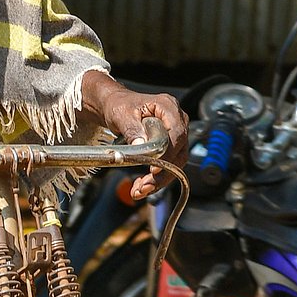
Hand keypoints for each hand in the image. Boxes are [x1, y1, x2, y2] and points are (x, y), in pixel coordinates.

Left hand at [80, 72, 188, 199]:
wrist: (117, 107)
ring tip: (140, 190)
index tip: (154, 169)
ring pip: (175, 162)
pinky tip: (142, 186)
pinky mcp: (171, 146)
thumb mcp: (122, 114)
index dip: (168, 153)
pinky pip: (169, 164)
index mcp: (168, 107)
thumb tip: (140, 145)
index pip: (176, 134)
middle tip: (145, 187)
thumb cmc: (120, 105)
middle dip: (162, 173)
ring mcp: (176, 134)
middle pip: (179, 152)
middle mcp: (177, 120)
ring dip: (159, 180)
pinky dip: (156, 178)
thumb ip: (132, 129)